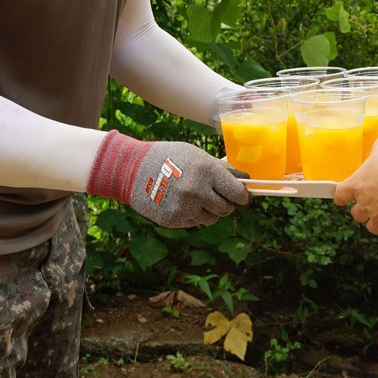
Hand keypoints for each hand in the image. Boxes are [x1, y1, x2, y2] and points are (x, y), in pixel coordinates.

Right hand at [127, 140, 250, 228]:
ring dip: (208, 211)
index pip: (238, 193)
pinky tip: (179, 201)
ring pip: (211, 219)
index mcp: (207, 171)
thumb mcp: (197, 155)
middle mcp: (198, 191)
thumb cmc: (169, 157)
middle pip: (227, 209)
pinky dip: (191, 215)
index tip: (240, 196)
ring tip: (194, 197)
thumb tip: (245, 179)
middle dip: (224, 203)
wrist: (133, 169)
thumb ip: (220, 169)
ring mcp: (185, 207)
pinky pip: (194, 222)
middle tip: (215, 195)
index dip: (242, 196)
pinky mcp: (173, 220)